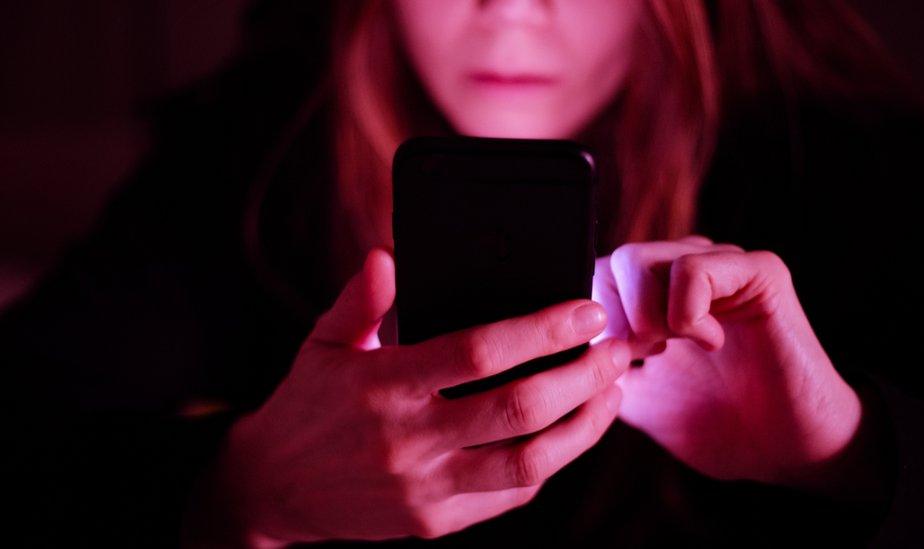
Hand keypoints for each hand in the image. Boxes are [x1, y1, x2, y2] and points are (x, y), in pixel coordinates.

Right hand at [184, 248, 629, 546]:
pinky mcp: (434, 522)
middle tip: (615, 349)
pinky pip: (508, 496)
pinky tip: (571, 433)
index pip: (478, 352)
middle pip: (518, 407)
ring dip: (583, 427)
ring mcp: (424, 487)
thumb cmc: (307, 405)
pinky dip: (549, 464)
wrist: (273, 489)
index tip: (585, 312)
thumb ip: (359, 299)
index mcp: (383, 385)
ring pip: (527, 462)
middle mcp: (408, 439)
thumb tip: (388, 256)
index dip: (541, 330)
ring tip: (612, 393)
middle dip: (582, 375)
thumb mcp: (323, 343)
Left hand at [592, 236, 862, 486]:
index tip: (609, 362)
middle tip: (640, 359)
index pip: (595, 275)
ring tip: (670, 351)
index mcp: (657, 293)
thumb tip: (558, 348)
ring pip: (640, 259)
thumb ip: (599, 366)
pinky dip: (685, 313)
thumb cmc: (719, 424)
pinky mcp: (758, 272)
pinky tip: (708, 342)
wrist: (788, 451)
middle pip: (612, 262)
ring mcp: (721, 265)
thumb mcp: (638, 398)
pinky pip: (692, 267)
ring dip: (642, 317)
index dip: (589, 319)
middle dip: (612, 320)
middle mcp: (686, 269)